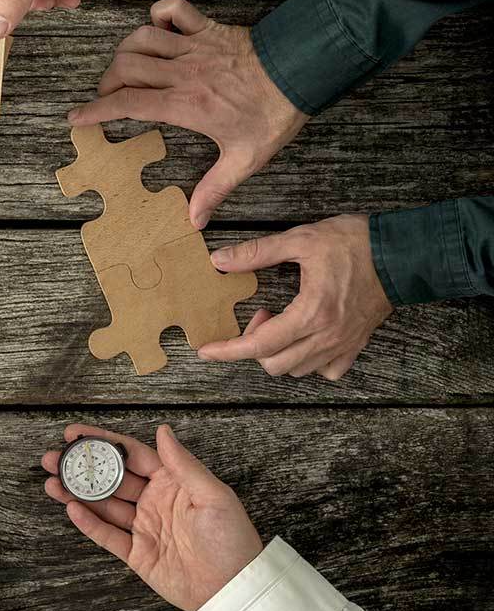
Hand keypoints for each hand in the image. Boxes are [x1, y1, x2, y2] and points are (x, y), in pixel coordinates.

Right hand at [43, 424, 262, 610]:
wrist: (232, 588)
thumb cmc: (231, 541)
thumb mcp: (214, 495)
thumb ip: (183, 464)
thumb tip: (164, 431)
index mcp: (172, 483)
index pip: (131, 455)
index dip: (104, 442)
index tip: (78, 434)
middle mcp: (154, 502)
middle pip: (110, 479)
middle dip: (81, 467)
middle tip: (55, 457)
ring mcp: (143, 527)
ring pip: (103, 505)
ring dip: (77, 492)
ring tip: (52, 481)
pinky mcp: (137, 553)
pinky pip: (107, 535)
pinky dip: (88, 522)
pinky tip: (71, 508)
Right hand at [69, 0, 310, 227]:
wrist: (304, 70)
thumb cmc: (274, 114)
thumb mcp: (245, 158)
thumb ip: (215, 188)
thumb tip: (195, 221)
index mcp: (185, 104)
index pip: (127, 104)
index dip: (95, 110)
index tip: (76, 117)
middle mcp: (182, 72)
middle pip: (125, 67)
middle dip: (108, 82)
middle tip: (110, 96)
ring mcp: (193, 47)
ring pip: (140, 38)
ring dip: (126, 50)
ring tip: (128, 67)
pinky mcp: (207, 28)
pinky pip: (173, 9)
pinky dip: (159, 13)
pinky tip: (159, 28)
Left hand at [199, 215, 391, 379]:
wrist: (404, 254)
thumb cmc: (356, 243)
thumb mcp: (301, 239)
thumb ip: (258, 252)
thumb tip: (220, 261)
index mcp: (311, 313)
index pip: (259, 345)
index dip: (227, 350)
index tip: (205, 351)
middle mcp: (327, 336)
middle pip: (275, 364)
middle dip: (255, 346)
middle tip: (261, 314)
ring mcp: (344, 344)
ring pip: (298, 370)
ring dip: (279, 352)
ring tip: (282, 320)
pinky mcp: (357, 344)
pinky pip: (328, 370)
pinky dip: (309, 361)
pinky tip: (306, 338)